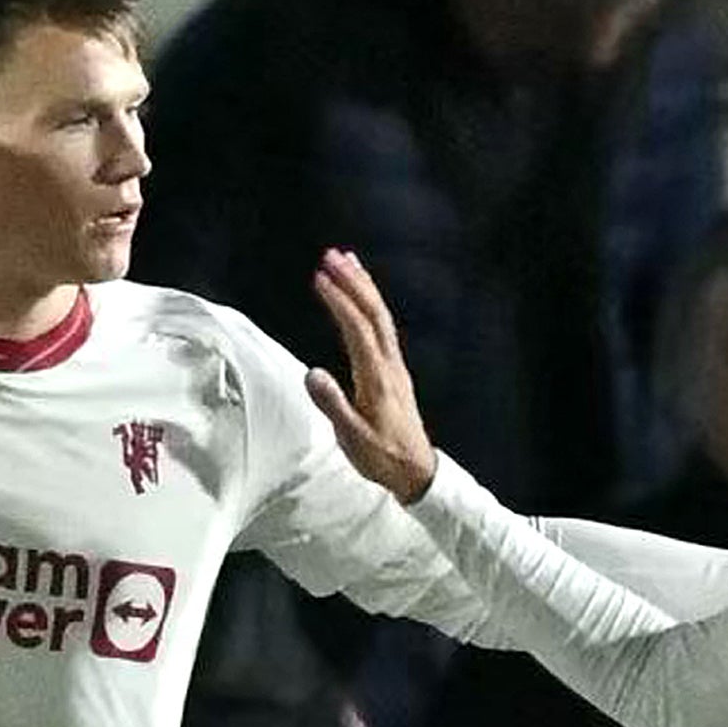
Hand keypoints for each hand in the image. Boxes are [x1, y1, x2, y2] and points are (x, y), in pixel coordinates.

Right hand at [305, 248, 438, 501]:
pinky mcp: (394, 370)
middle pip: (373, 313)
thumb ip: (332, 404)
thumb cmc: (381, 457)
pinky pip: (382, 327)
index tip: (319, 278)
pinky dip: (369, 305)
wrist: (416, 470)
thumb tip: (311, 372)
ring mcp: (394, 365)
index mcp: (376, 378)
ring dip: (363, 287)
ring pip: (381, 316)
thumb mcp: (353, 438)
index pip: (357, 329)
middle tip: (331, 255)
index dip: (339, 301)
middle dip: (353, 281)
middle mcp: (389, 364)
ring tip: (345, 261)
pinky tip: (360, 298)